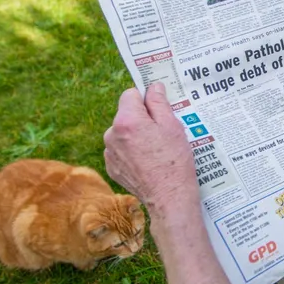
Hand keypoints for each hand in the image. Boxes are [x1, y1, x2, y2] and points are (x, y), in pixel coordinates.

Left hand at [103, 83, 197, 213]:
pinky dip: (132, 152)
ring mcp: (109, 152)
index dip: (146, 100)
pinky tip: (147, 162)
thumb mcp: (172, 126)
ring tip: (156, 151)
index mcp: (126, 120)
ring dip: (136, 136)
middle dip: (142, 119)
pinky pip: (120, 150)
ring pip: (123, 133)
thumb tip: (153, 86)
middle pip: (126, 114)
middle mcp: (111, 134)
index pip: (131, 94)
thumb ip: (159, 102)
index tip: (159, 110)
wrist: (168, 197)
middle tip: (162, 134)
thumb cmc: (174, 159)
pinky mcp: (111, 167)